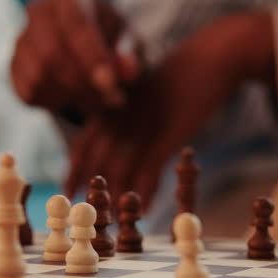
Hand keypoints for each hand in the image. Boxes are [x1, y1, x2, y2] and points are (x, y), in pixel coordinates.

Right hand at [10, 0, 140, 118]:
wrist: (93, 49)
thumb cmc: (113, 41)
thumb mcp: (132, 44)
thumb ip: (131, 55)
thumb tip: (127, 71)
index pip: (76, 23)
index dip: (93, 56)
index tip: (111, 83)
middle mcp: (39, 10)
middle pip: (52, 53)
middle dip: (85, 83)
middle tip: (115, 99)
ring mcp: (21, 39)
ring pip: (39, 76)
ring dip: (74, 95)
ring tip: (100, 99)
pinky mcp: (14, 68)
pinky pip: (30, 92)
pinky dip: (57, 102)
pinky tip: (77, 97)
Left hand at [63, 12, 275, 207]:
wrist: (210, 58)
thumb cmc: (179, 77)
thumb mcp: (144, 94)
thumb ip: (128, 115)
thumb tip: (121, 143)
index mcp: (112, 105)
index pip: (84, 143)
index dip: (74, 170)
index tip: (68, 189)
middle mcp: (120, 116)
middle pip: (97, 161)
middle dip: (92, 190)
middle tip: (89, 214)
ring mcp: (141, 125)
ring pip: (120, 170)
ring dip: (118, 198)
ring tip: (118, 219)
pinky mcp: (166, 134)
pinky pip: (149, 171)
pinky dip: (146, 193)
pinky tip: (146, 210)